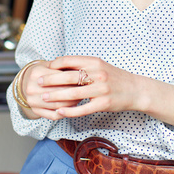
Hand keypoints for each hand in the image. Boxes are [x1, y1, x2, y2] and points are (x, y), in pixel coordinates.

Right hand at [20, 61, 83, 119]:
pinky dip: (65, 113)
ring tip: (81, 98)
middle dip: (74, 91)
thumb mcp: (50, 65)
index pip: (59, 77)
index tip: (84, 79)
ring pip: (58, 105)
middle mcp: (31, 88)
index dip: (73, 78)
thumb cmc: (43, 72)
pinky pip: (53, 115)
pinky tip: (72, 108)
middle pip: (59, 91)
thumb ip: (63, 66)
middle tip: (85, 90)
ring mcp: (32, 101)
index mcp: (36, 73)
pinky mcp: (35, 111)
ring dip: (72, 103)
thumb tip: (81, 70)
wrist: (26, 83)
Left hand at [35, 56, 173, 128]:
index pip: (69, 61)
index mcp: (94, 62)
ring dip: (56, 96)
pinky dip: (69, 110)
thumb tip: (61, 65)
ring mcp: (101, 89)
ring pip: (73, 93)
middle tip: (38, 83)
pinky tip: (59, 112)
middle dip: (50, 80)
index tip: (45, 69)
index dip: (55, 65)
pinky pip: (82, 108)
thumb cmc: (114, 78)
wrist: (135, 90)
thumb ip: (83, 65)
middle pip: (68, 76)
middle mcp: (97, 74)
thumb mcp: (100, 66)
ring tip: (44, 97)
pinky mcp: (104, 104)